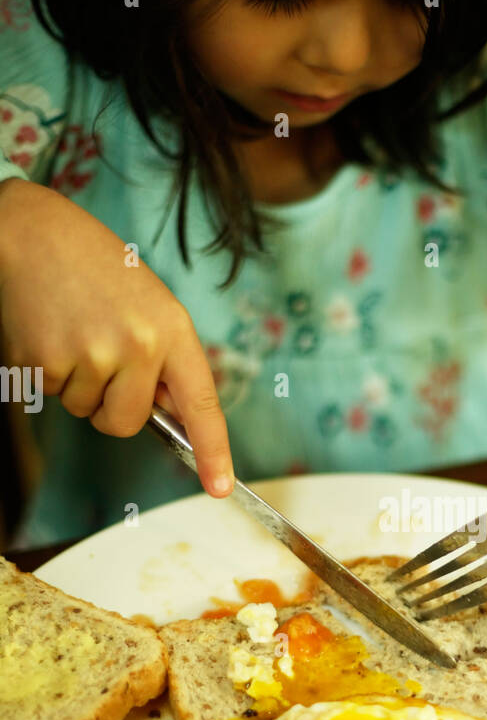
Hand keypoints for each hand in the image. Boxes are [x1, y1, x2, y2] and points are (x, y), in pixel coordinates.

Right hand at [0, 177, 233, 494]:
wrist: (33, 232)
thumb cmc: (95, 268)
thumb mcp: (149, 305)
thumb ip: (164, 359)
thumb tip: (170, 415)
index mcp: (172, 329)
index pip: (200, 403)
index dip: (213, 450)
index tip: (220, 487)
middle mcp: (137, 346)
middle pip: (126, 423)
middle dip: (110, 404)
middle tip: (99, 353)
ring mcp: (91, 355)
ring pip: (85, 410)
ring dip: (76, 382)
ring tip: (73, 330)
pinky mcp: (45, 361)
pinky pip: (50, 394)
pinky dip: (45, 371)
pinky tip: (48, 330)